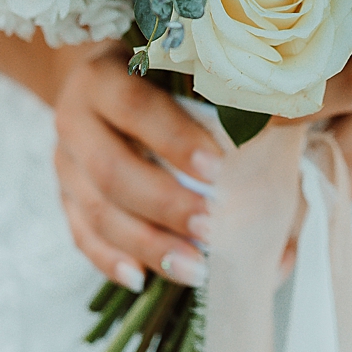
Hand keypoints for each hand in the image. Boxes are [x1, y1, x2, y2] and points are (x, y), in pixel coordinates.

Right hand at [51, 44, 222, 291]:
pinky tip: (141, 278)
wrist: (103, 81)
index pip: (134, 107)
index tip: (218, 169)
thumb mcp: (187, 72)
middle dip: (164, 205)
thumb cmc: (164, 78)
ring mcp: (64, 162)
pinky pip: (81, 235)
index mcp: (104, 76)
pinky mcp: (65, 197)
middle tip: (212, 228)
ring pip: (96, 211)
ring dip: (146, 244)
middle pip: (111, 170)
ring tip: (194, 268)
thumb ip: (230, 103)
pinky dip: (110, 260)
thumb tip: (286, 133)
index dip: (174, 139)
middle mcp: (75, 119)